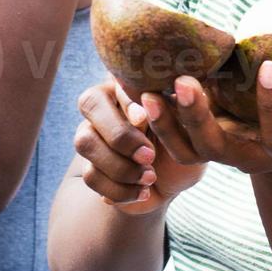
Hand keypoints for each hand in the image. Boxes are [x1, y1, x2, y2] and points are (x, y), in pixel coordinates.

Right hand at [73, 74, 206, 214]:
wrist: (174, 179)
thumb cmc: (184, 140)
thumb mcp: (187, 124)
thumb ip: (172, 108)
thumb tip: (155, 99)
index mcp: (128, 83)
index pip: (114, 78)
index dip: (126, 99)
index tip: (145, 118)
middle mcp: (104, 103)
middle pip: (89, 104)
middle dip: (120, 135)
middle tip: (149, 155)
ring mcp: (91, 134)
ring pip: (84, 142)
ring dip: (120, 166)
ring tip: (150, 177)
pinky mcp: (89, 165)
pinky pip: (90, 176)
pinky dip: (120, 189)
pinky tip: (143, 192)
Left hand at [141, 63, 271, 176]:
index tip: (268, 66)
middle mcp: (247, 157)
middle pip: (217, 147)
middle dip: (199, 117)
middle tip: (185, 82)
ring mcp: (220, 154)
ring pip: (188, 150)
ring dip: (167, 125)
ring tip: (148, 95)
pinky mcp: (200, 148)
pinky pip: (173, 144)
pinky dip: (156, 125)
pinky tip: (138, 95)